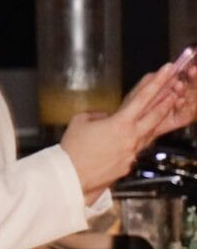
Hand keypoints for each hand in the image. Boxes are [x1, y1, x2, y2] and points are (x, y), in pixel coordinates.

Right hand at [63, 57, 196, 195]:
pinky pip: (136, 148)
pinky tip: (131, 137)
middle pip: (156, 116)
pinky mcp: (128, 164)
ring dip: (157, 120)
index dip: (157, 83)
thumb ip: (96, 115)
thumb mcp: (80, 122)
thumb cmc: (73, 150)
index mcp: (119, 124)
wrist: (72, 177)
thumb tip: (104, 117)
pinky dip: (137, 140)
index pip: (143, 98)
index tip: (166, 71)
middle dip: (167, 101)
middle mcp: (131, 138)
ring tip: (163, 110)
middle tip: (175, 90)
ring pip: (150, 133)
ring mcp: (132, 152)